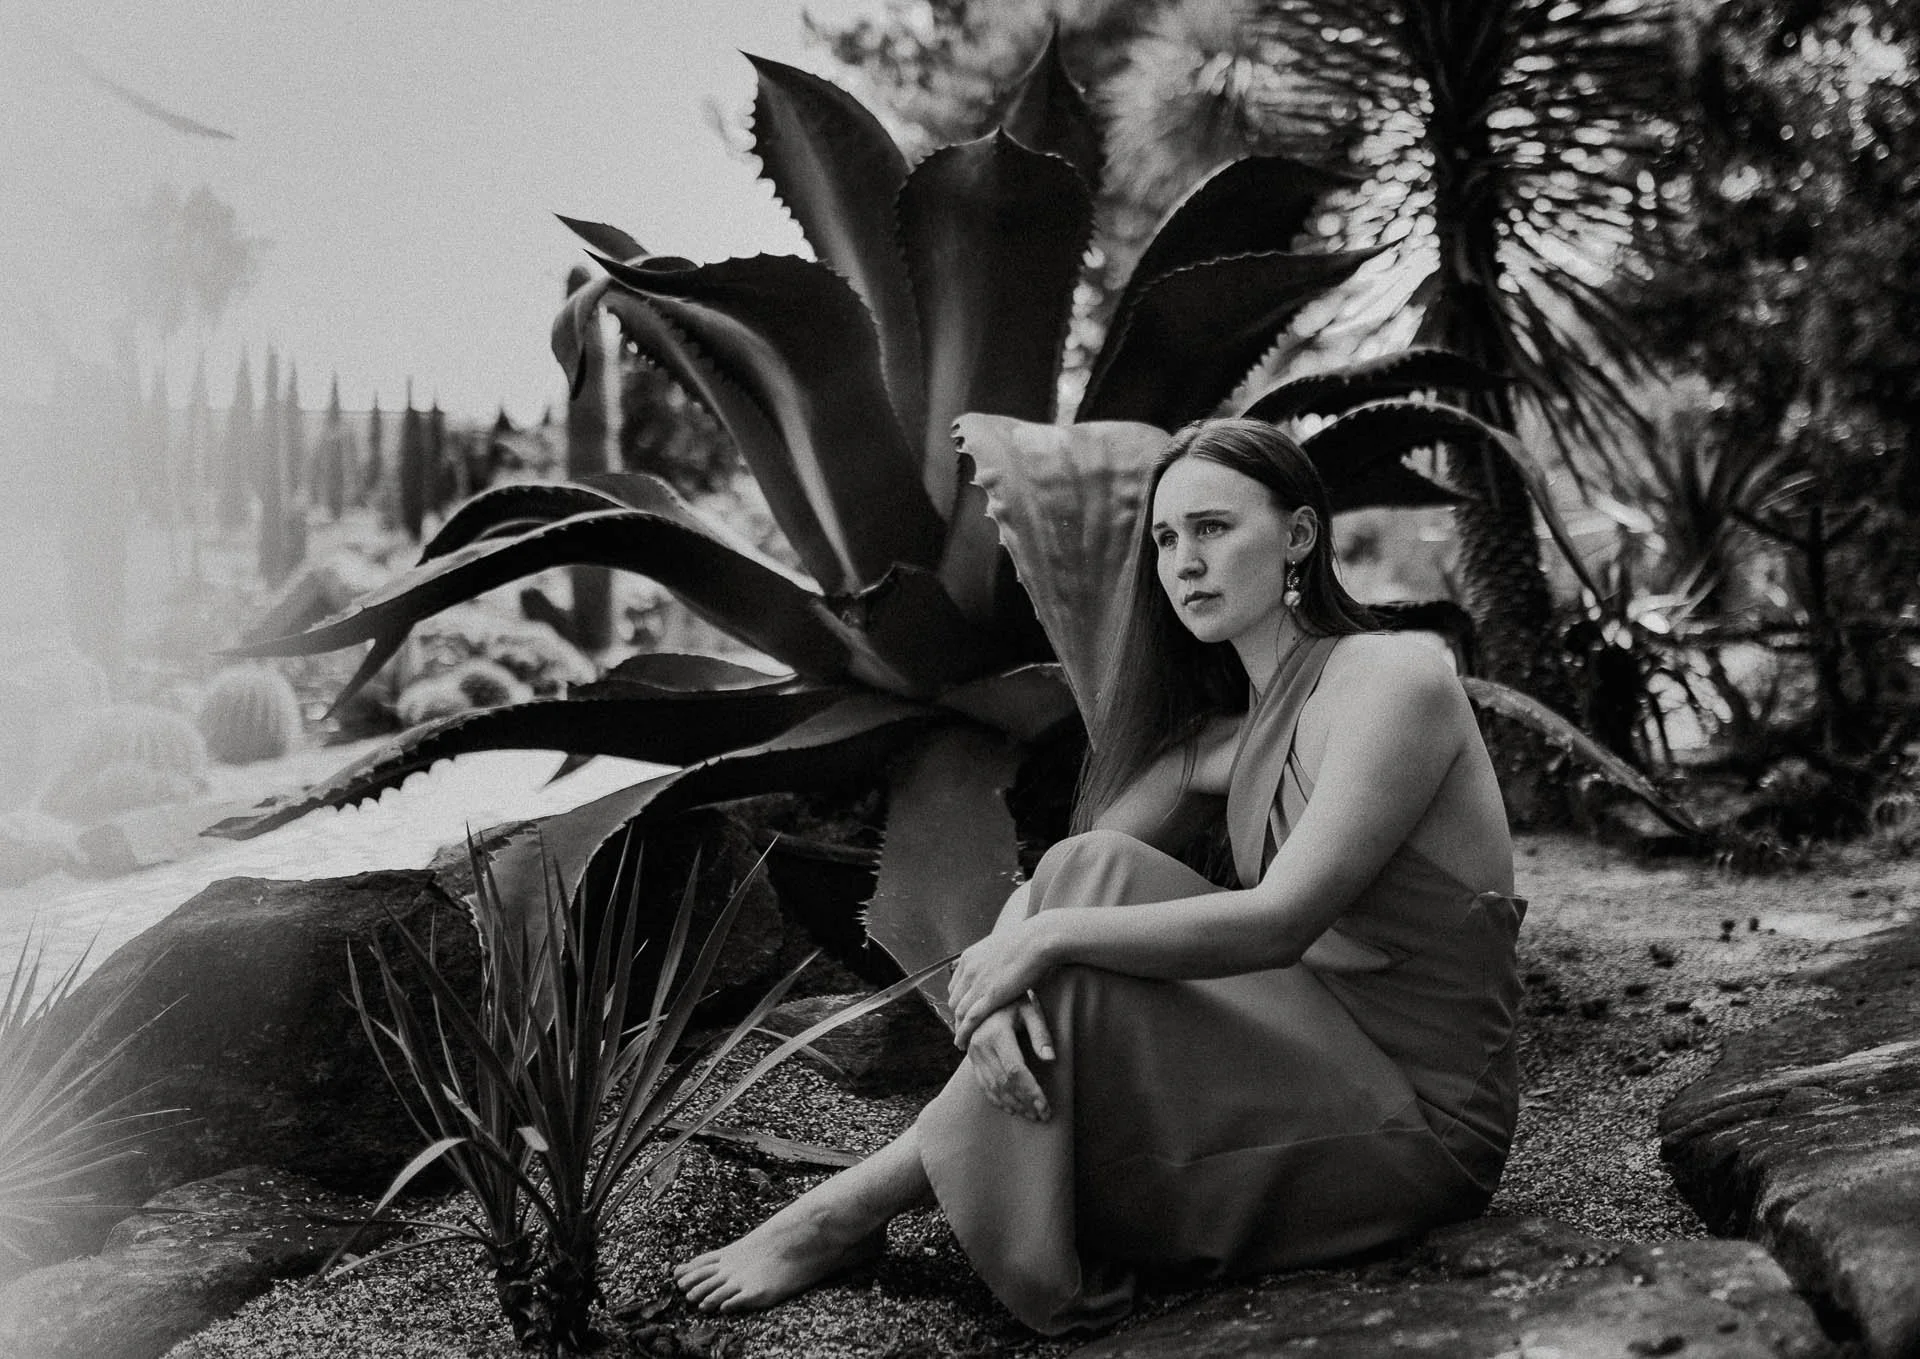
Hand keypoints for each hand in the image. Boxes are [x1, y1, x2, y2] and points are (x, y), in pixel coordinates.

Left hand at [949, 920, 1051, 1048]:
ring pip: (959, 1012)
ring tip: (961, 1042)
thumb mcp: (1003, 946)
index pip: (956, 985)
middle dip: (957, 1016)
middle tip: (962, 1030)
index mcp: (970, 957)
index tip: (964, 1012)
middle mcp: (968, 969)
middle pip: (954, 999)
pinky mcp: (990, 995)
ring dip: (958, 1029)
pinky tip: (962, 1044)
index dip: (959, 1000)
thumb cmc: (1031, 941)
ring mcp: (977, 982)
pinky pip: (970, 1019)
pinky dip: (963, 1033)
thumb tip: (1002, 962)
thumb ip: (996, 958)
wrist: (1039, 939)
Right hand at [965, 998, 1055, 1122]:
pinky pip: (983, 1085)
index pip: (1015, 1070)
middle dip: (1025, 1102)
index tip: (1045, 1106)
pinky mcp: (972, 1059)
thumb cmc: (1014, 1002)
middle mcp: (981, 1045)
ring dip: (1013, 1104)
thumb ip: (1041, 1033)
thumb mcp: (1030, 1010)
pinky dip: (997, 1100)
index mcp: (997, 1033)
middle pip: (1004, 1083)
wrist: (987, 996)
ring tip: (1032, 1115)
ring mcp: (974, 1053)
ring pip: (993, 1087)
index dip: (1030, 1091)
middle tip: (1043, 1115)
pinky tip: (1012, 1108)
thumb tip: (1051, 1059)